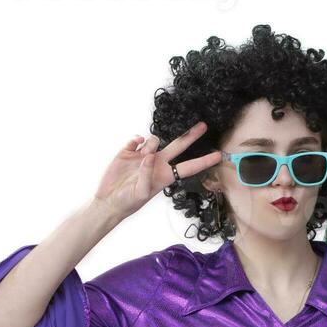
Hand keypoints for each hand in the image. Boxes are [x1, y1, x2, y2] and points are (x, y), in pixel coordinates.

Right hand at [94, 122, 221, 220]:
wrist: (108, 199)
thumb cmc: (128, 201)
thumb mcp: (140, 193)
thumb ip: (147, 175)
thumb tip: (149, 156)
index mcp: (166, 175)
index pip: (189, 166)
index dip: (204, 161)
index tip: (219, 156)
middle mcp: (158, 163)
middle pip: (178, 146)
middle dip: (191, 135)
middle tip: (203, 125)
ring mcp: (143, 156)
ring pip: (154, 140)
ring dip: (151, 144)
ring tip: (141, 156)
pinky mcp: (129, 152)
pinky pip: (137, 139)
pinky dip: (136, 140)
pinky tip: (134, 144)